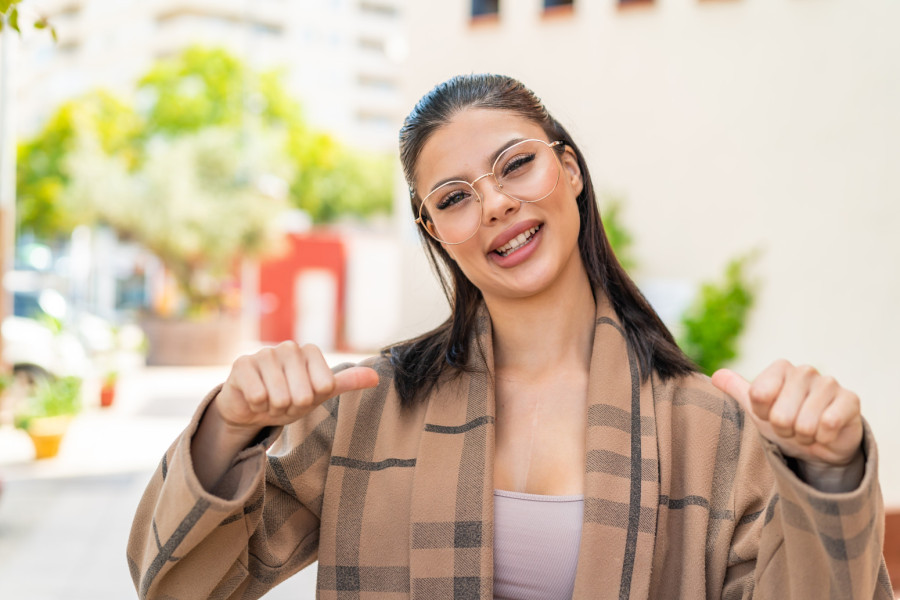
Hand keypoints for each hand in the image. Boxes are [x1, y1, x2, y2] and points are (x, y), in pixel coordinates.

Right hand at [215, 341, 378, 433]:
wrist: (252, 408)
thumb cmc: (289, 397)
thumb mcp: (320, 392)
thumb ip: (347, 382)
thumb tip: (377, 376)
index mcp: (310, 351)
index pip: (325, 384)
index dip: (314, 398)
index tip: (305, 395)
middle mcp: (288, 348)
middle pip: (303, 393)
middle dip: (293, 406)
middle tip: (285, 401)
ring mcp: (264, 354)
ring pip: (279, 396)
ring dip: (275, 407)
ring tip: (269, 400)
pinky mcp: (242, 364)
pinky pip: (258, 395)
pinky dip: (257, 405)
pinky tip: (253, 398)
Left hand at [711, 360, 862, 468]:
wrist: (820, 442)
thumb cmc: (786, 420)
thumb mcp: (757, 408)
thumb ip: (736, 390)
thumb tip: (715, 376)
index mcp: (780, 368)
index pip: (758, 396)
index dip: (763, 414)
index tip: (770, 414)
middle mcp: (805, 371)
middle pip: (779, 415)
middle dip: (784, 429)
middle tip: (792, 426)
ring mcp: (829, 383)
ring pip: (804, 423)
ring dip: (804, 435)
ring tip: (808, 430)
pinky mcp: (850, 399)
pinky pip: (828, 425)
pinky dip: (823, 437)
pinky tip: (826, 433)